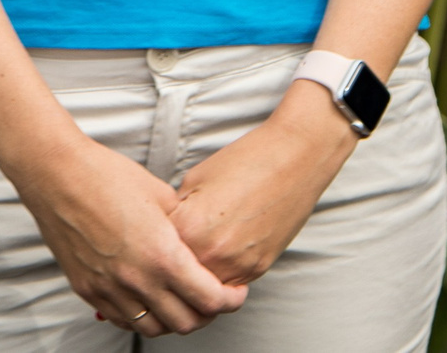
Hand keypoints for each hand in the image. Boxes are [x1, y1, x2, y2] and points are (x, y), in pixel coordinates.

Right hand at [13, 133, 247, 336]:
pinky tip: (147, 299)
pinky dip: (141, 316)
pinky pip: (121, 319)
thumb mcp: (162, 195)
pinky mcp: (87, 290)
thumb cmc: (108, 176)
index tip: (235, 292)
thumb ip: (185, 225)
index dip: (231, 300)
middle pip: (185, 323)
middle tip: (213, 297)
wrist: (58, 175)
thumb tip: (200, 240)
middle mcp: (137, 280)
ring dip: (173, 320)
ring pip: (152, 328)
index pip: (209, 299)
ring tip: (180, 300)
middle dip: (207, 314)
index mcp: (162, 255)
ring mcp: (109, 290)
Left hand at [170, 83, 357, 285]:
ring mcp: (237, 265)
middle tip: (168, 252)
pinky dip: (219, 274)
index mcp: (190, 227)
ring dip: (195, 276)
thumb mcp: (196, 179)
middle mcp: (212, 253)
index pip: (155, 251)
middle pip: (177, 276)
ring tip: (193, 254)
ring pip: (202, 288)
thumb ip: (176, 212)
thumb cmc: (247, 160)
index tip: (150, 238)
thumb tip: (163, 233)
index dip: (151, 242)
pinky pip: (228, 283)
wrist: (297, 157)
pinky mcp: (257, 268)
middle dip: (171, 265)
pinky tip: (218, 252)